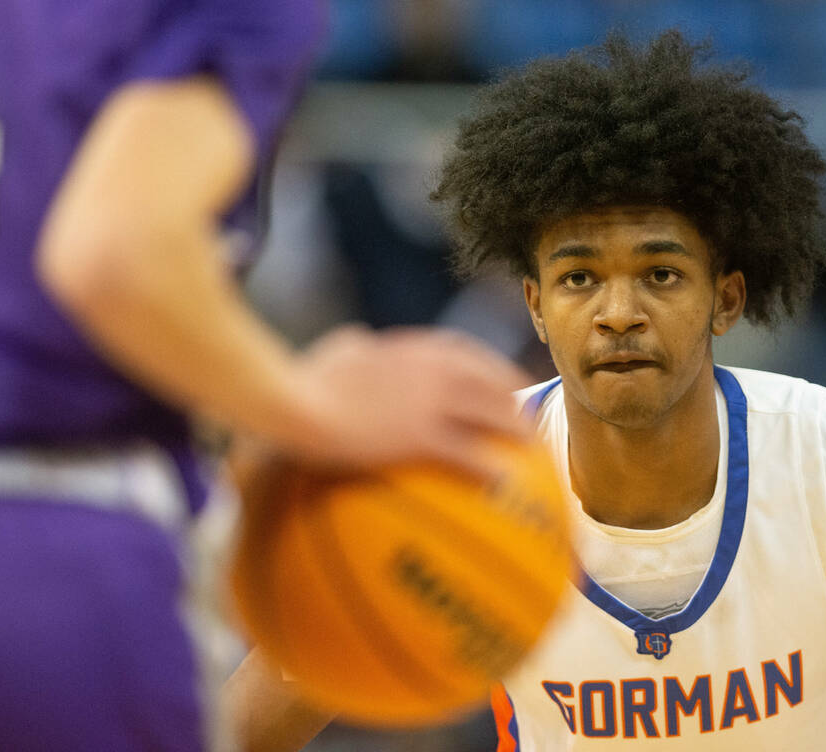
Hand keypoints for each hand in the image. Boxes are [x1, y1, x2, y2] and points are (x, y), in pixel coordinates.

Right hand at [277, 325, 532, 479]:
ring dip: (517, 431)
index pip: (468, 354)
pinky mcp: (419, 435)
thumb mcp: (335, 351)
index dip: (494, 372)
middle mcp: (432, 368)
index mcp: (413, 348)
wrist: (294, 400)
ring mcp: (429, 400)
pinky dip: (488, 468)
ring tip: (532, 451)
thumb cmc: (303, 377)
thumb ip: (355, 345)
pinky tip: (501, 484)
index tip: (506, 387)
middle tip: (528, 424)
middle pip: (492, 382)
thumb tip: (359, 340)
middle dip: (516, 401)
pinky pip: (466, 454)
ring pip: (491, 414)